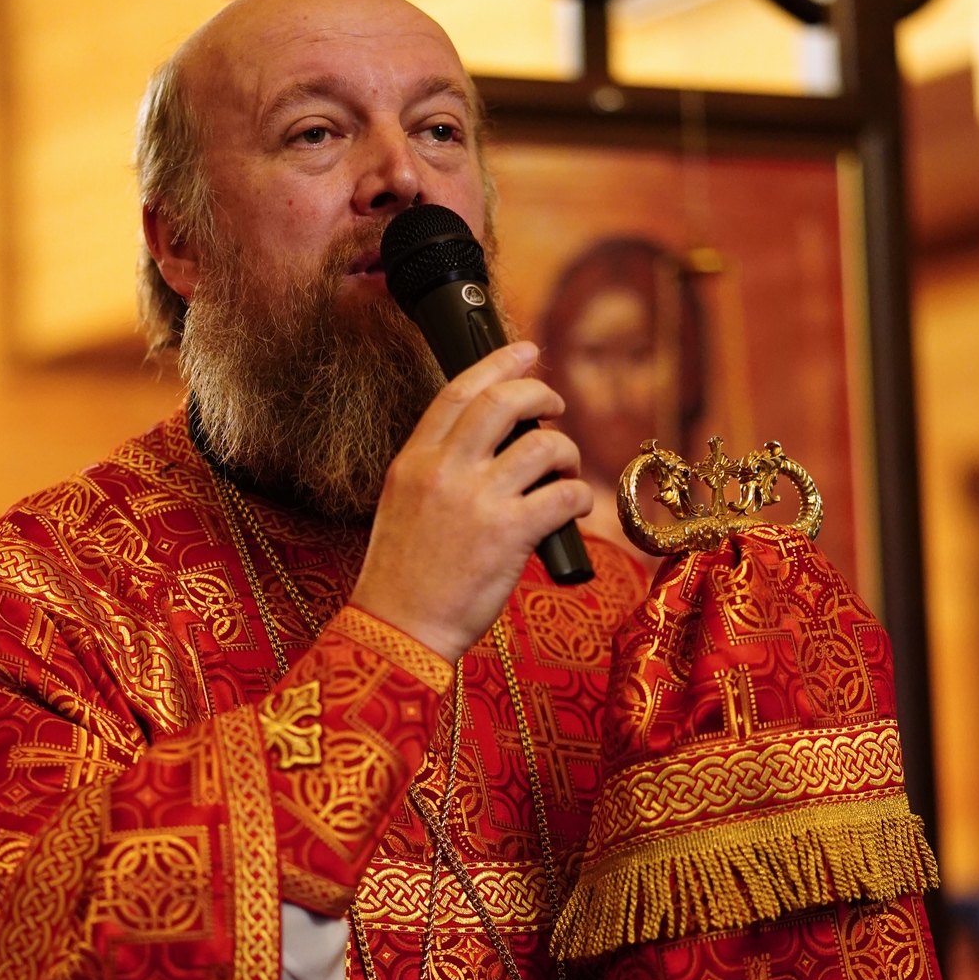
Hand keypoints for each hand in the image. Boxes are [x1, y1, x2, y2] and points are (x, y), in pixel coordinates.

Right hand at [350, 341, 592, 664]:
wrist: (398, 628)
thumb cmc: (401, 578)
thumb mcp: (402, 507)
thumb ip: (437, 472)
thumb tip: (490, 450)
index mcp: (414, 461)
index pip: (458, 391)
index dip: (497, 364)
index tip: (525, 351)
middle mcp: (444, 471)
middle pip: (503, 402)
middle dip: (541, 394)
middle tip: (556, 407)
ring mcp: (477, 500)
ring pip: (543, 445)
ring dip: (566, 452)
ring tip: (566, 472)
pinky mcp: (509, 533)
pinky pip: (564, 495)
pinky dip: (580, 497)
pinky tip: (576, 508)